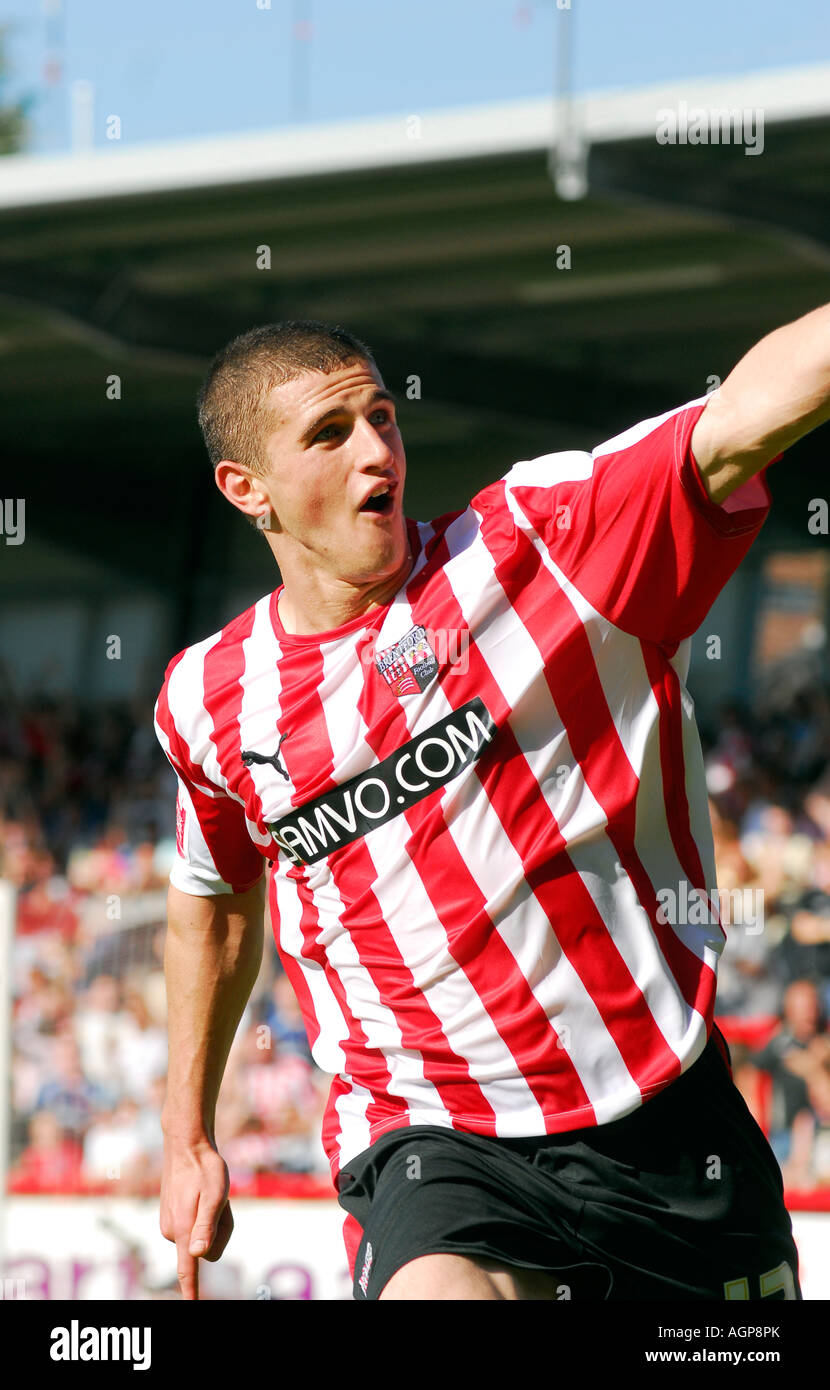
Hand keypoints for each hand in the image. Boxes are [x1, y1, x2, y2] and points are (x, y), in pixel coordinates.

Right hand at [160, 1137, 233, 1300]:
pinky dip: (205, 1216)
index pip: (187, 1269)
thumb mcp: (215, 1195)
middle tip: (221, 1203)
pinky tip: (202, 1195)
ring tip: (211, 1196)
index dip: (190, 1291)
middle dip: (220, 1231)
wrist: (187, 1145)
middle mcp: (172, 1232)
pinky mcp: (171, 1218)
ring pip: (202, 1239)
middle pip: (208, 1252)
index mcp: (182, 1229)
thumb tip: (197, 1254)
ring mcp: (170, 1225)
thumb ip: (207, 1226)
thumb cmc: (205, 1168)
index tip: (191, 1307)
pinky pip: (196, 1229)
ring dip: (214, 1222)